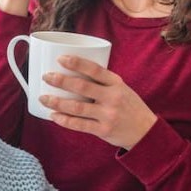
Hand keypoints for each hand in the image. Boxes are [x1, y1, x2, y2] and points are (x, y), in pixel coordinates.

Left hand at [39, 55, 157, 150]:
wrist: (146, 132)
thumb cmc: (129, 107)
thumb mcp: (122, 89)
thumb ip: (102, 82)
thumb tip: (73, 72)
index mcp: (117, 83)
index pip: (95, 69)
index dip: (77, 62)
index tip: (61, 59)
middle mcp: (113, 98)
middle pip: (82, 87)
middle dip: (61, 81)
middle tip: (46, 77)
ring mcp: (108, 115)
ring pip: (77, 107)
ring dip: (57, 102)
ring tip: (43, 98)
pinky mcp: (104, 130)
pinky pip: (80, 125)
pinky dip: (64, 120)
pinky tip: (53, 116)